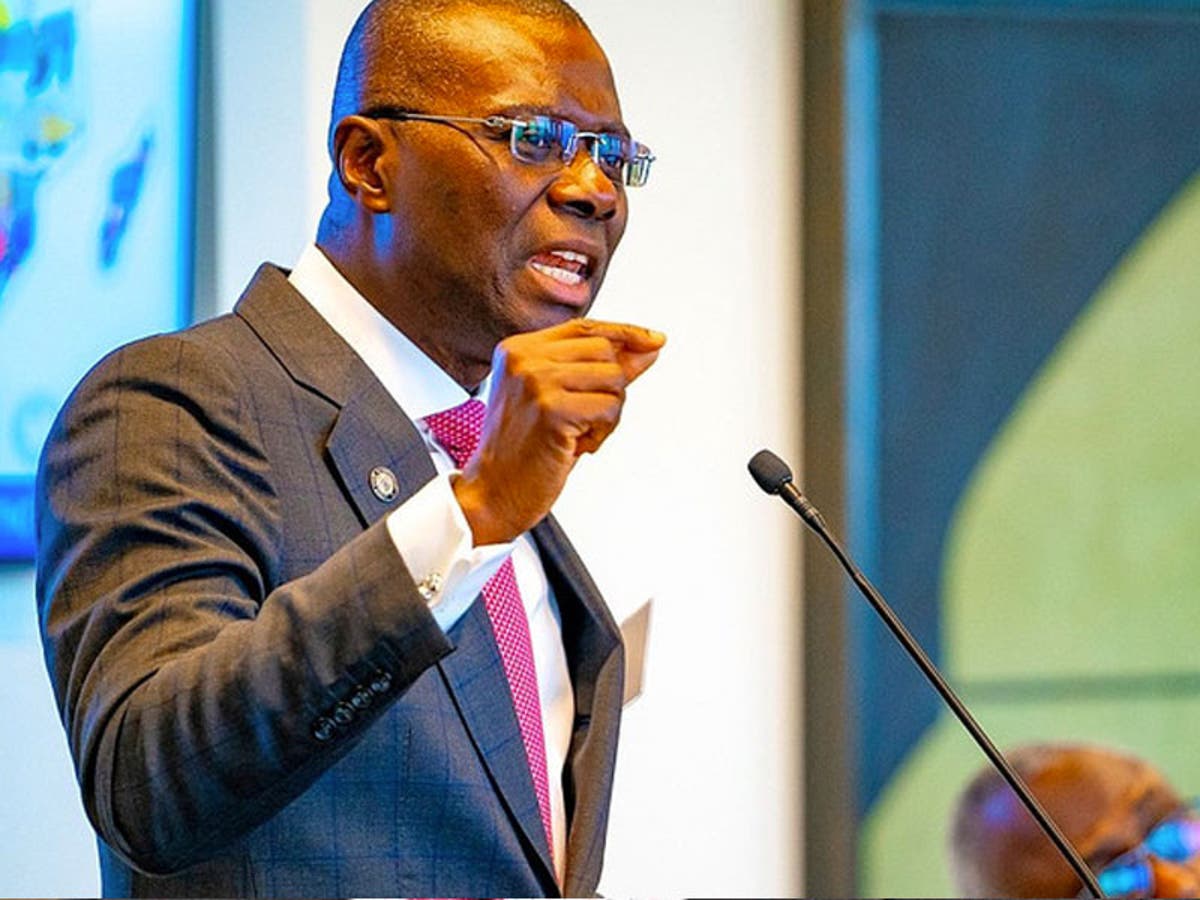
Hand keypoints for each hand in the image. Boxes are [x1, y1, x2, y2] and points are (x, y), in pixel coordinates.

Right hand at [452, 318, 664, 544]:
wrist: (493, 493)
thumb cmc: (524, 450)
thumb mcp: (559, 399)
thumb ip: (600, 369)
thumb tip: (649, 345)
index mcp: (518, 349)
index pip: (584, 327)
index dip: (624, 332)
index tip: (654, 339)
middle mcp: (523, 358)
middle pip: (604, 351)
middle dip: (610, 388)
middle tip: (585, 420)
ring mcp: (536, 381)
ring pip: (613, 379)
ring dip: (608, 414)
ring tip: (578, 435)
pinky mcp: (552, 409)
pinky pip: (610, 408)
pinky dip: (603, 433)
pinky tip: (576, 446)